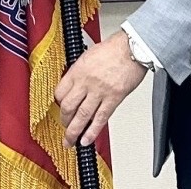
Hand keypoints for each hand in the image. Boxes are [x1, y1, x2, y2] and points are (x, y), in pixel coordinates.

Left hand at [56, 31, 147, 145]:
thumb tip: (75, 84)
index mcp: (78, 70)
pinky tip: (87, 139)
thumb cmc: (114, 49)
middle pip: (68, 107)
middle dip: (64, 120)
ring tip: (70, 140)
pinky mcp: (113, 99)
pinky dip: (92, 132)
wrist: (132, 49)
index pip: (60, 92)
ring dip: (74, 131)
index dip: (58, 102)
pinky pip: (100, 119)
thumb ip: (80, 71)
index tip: (60, 107)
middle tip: (64, 126)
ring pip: (81, 116)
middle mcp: (86, 82)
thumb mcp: (88, 55)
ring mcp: (99, 92)